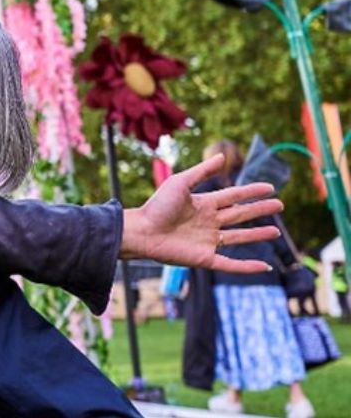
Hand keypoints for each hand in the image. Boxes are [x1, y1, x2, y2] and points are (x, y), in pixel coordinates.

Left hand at [121, 154, 282, 273]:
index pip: (233, 196)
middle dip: (259, 210)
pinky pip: (231, 264)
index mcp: (203, 204)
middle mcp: (209, 222)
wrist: (141, 231)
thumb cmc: (157, 206)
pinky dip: (247, 266)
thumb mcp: (180, 182)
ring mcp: (208, 241)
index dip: (251, 192)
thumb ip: (202, 171)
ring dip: (257, 235)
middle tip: (279, 205)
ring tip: (276, 231)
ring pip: (239, 238)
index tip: (270, 187)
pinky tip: (264, 267)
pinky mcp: (205, 258)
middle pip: (240, 215)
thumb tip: (223, 155)